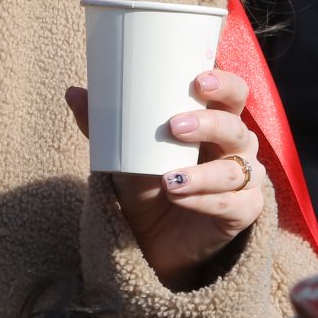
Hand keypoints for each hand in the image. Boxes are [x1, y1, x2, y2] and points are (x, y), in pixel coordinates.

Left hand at [64, 69, 264, 289]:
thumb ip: (103, 124)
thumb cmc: (145, 182)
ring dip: (202, 173)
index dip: (224, 83)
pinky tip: (181, 198)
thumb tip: (73, 93)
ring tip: (168, 179)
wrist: (149, 237)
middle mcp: (237, 146)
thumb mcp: (124, 152)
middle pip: (237, 127)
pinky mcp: (244, 211)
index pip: (234, 93)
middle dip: (209, 124)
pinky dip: (205, 200)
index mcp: (215, 120)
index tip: (198, 80)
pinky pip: (234, 203)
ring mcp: (245, 179)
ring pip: (236, 169)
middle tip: (174, 126)